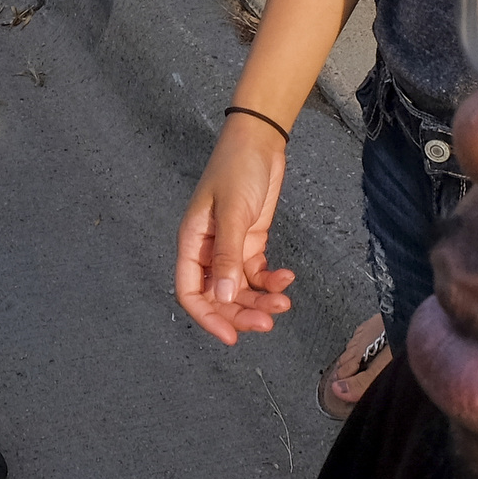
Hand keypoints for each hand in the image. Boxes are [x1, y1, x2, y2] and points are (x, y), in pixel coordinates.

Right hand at [176, 115, 297, 342]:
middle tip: (268, 322)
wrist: (260, 140)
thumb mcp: (233, 212)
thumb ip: (229, 255)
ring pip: (241, 289)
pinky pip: (257, 273)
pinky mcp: (250, 242)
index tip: (231, 337)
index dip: (207, 318)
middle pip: (219, 297)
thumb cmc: (237, 168)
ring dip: (260, 300)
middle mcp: (208, 250)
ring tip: (284, 302)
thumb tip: (224, 298)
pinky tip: (287, 278)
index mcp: (192, 243)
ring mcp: (231, 247)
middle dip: (242, 313)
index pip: (190, 292)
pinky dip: (271, 281)